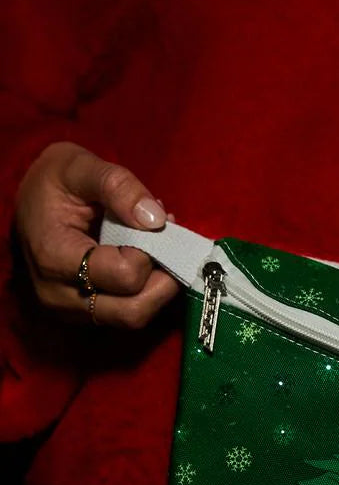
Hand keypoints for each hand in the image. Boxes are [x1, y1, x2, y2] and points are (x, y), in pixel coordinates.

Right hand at [15, 141, 179, 327]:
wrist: (27, 202)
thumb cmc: (53, 182)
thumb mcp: (79, 166)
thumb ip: (118, 186)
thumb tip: (156, 219)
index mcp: (55, 257)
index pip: (125, 275)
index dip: (150, 251)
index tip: (152, 223)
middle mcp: (59, 294)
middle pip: (133, 311)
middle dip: (162, 278)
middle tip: (165, 243)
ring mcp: (70, 310)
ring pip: (133, 317)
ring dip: (156, 287)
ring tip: (154, 250)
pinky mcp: (82, 314)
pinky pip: (124, 314)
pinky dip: (143, 292)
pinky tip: (142, 261)